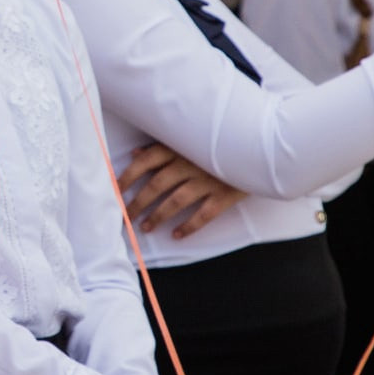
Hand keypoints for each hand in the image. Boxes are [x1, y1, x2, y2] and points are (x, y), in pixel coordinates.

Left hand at [119, 144, 247, 238]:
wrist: (260, 146)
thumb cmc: (217, 141)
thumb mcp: (188, 138)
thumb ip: (162, 146)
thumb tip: (136, 154)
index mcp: (179, 148)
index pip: (145, 162)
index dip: (127, 177)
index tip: (113, 191)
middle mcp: (189, 163)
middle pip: (156, 185)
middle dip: (137, 202)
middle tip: (125, 217)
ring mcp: (207, 180)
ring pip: (176, 201)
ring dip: (158, 216)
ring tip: (145, 228)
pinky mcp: (224, 194)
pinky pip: (204, 214)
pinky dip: (189, 226)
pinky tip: (176, 235)